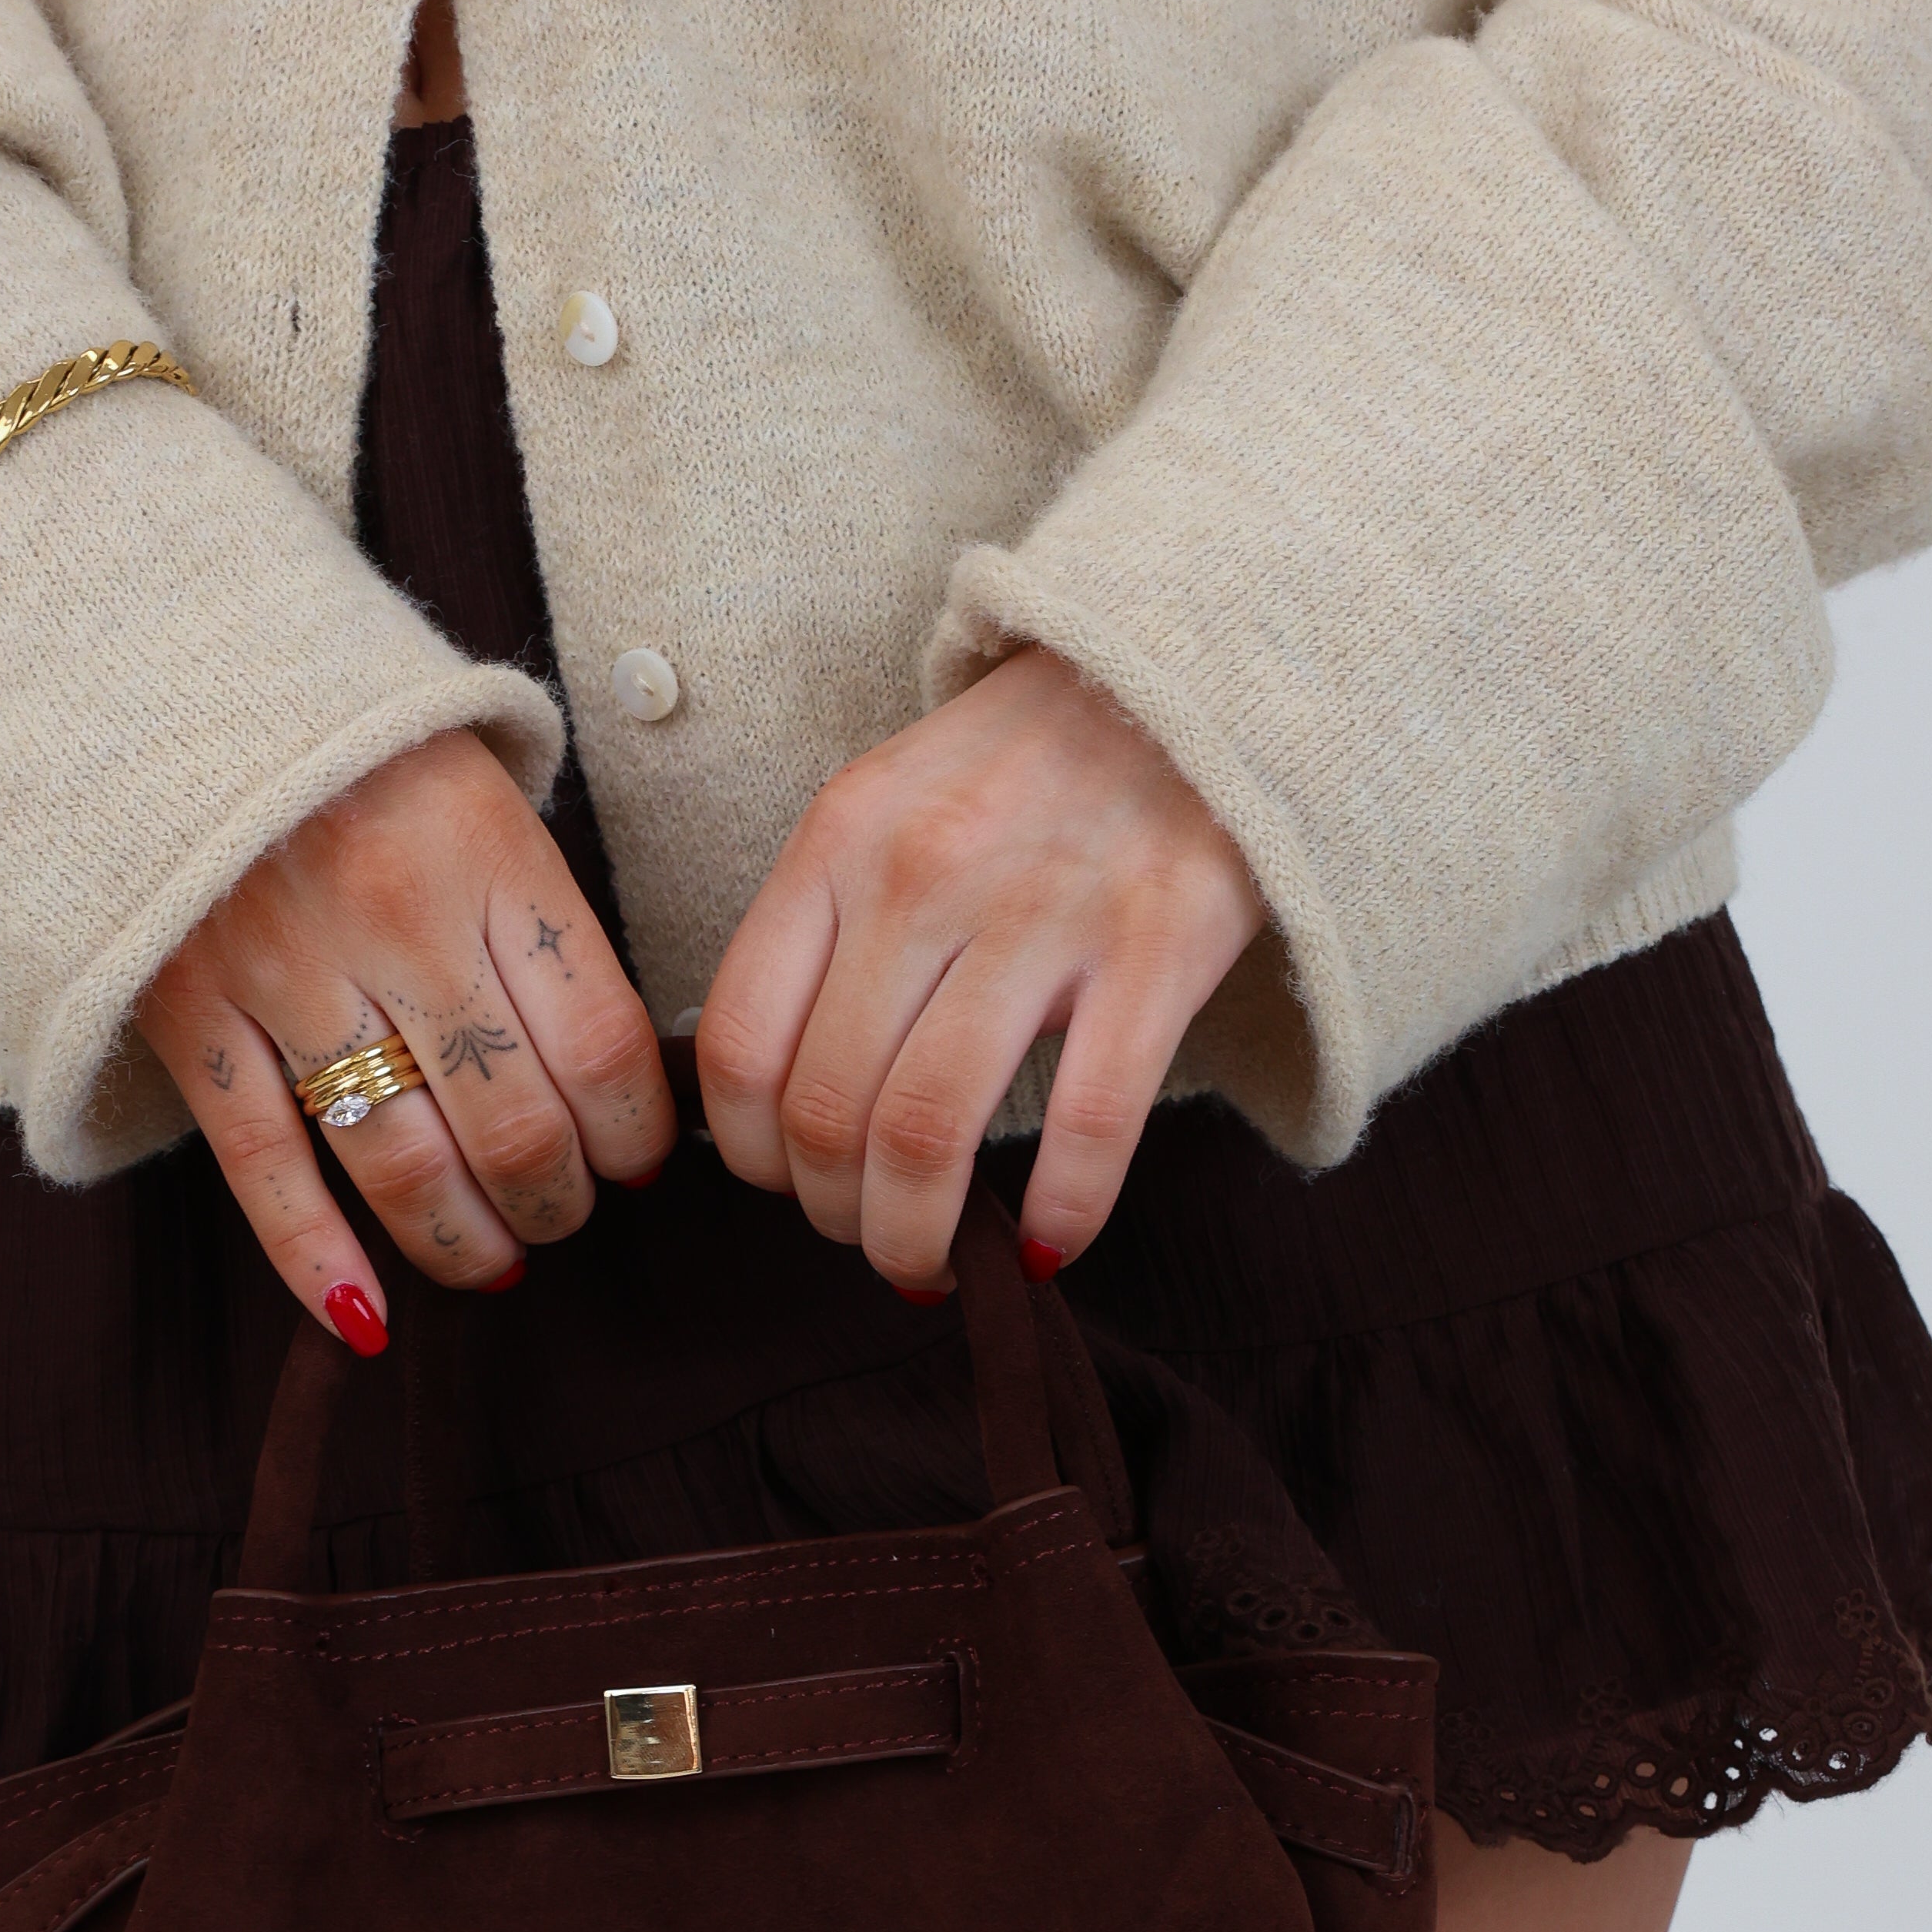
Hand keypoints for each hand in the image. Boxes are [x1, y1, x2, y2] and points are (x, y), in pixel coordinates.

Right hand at [139, 730, 674, 1341]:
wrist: (164, 670)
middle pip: (514, 1122)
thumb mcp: (477, 783)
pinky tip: (366, 1319)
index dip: (635, 1133)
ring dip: (465, 1236)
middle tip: (567, 1212)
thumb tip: (612, 1065)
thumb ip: (536, 910)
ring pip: (401, 1161)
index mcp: (486, 854)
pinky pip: (265, 1165)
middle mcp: (395, 918)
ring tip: (496, 1256)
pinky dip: (316, 1256)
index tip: (641, 1159)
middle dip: (559, 1198)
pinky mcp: (191, 1011)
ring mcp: (285, 970)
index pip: (601, 1045)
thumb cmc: (352, 739)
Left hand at [696, 649, 1265, 1290]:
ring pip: (930, 1137)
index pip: (738, 1045)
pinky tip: (1047, 1245)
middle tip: (869, 1235)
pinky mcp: (1158, 950)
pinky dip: (1059, 1215)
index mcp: (838, 843)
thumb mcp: (888, 806)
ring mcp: (1042, 915)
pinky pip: (1085, 1128)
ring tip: (934, 1262)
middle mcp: (923, 880)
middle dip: (835, 1214)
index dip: (749, 1152)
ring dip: (919, 1237)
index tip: (784, 1183)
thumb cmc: (1026, 766)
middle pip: (827, 1114)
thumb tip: (777, 1094)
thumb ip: (827, 925)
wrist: (1192, 669)